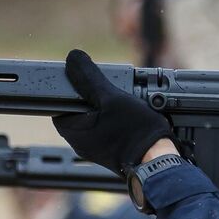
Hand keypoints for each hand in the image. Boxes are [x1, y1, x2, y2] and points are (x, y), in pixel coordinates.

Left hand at [59, 50, 174, 174]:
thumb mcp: (111, 96)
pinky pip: (106, 129)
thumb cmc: (135, 132)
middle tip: (110, 91)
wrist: (158, 159)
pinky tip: (128, 116)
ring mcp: (96, 149)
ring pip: (94, 119)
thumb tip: (72, 58)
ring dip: (106, 107)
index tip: (89, 82)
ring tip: (122, 103)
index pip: (61, 104)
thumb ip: (89, 77)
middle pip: (79, 110)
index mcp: (73, 131)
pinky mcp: (110, 151)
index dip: (74, 89)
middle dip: (93, 97)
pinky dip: (114, 119)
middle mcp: (80, 143)